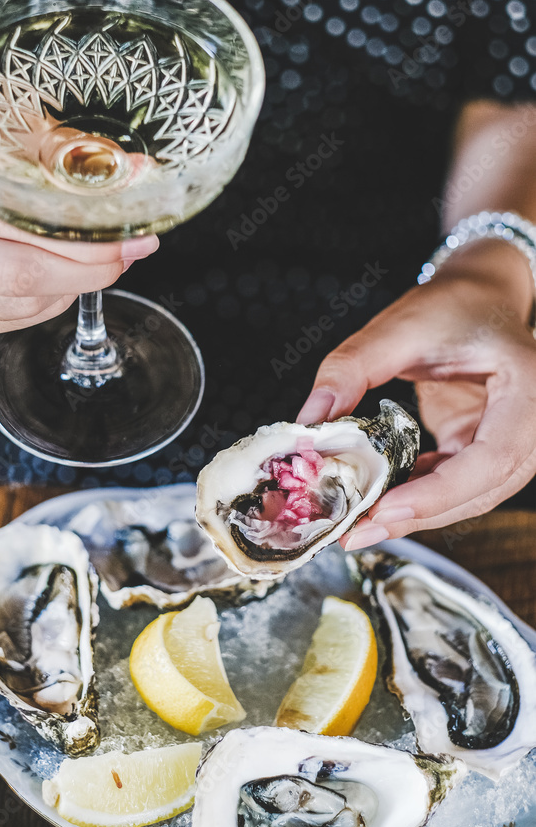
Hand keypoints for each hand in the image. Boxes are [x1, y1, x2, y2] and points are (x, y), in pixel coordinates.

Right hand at [0, 149, 158, 332]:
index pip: (14, 218)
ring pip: (18, 305)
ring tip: (103, 265)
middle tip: (129, 255)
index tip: (130, 228)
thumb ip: (50, 158)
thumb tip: (138, 172)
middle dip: (88, 269)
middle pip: (20, 273)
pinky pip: (10, 321)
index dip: (81, 231)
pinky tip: (66, 281)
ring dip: (74, 288)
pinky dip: (50, 304)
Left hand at [297, 240, 535, 547]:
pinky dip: (417, 495)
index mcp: (529, 388)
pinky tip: (377, 497)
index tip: (386, 508)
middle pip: (483, 489)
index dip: (441, 492)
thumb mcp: (400, 327)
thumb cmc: (453, 305)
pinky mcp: (485, 448)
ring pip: (470, 496)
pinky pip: (455, 484)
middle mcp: (531, 422)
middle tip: (358, 531)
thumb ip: (352, 368)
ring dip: (416, 512)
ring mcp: (510, 440)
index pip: (493, 457)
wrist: (480, 296)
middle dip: (420, 514)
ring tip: (359, 522)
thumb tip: (312, 418)